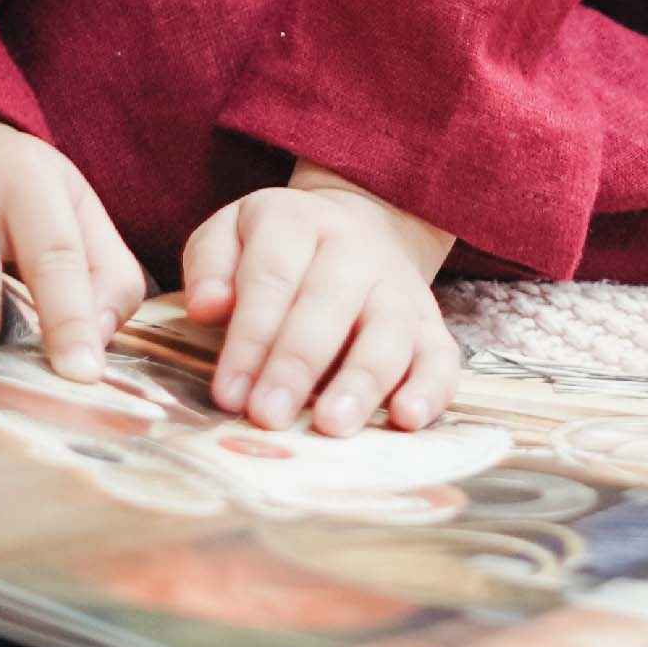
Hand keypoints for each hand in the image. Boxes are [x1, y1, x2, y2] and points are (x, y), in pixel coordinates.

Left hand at [182, 161, 458, 435]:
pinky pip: (441, 356)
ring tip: (332, 424)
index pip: (271, 278)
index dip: (249, 338)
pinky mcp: (430, 324)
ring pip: (388, 332)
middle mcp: (354, 249)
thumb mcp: (228, 236)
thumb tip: (206, 307)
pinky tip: (407, 419)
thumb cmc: (274, 251)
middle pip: (328, 305)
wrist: (353, 231)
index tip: (228, 393)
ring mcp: (398, 287)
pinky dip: (430, 389)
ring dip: (361, 381)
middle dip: (296, 364)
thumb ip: (209, 266)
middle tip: (269, 415)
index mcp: (296, 222)